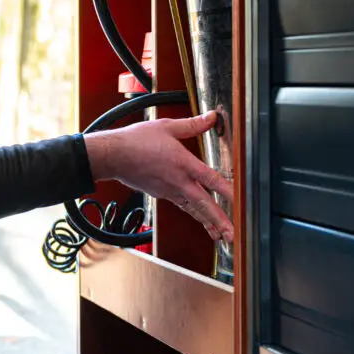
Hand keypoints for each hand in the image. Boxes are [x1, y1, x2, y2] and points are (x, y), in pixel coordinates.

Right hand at [85, 111, 233, 241]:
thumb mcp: (166, 127)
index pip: (211, 179)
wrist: (112, 156)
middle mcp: (177, 181)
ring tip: (220, 235)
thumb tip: (211, 118)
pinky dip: (192, 213)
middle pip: (203, 205)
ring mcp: (168, 190)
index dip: (228, 191)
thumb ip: (191, 125)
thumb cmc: (135, 141)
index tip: (241, 201)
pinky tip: (198, 215)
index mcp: (182, 163)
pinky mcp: (160, 194)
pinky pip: (181, 205)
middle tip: (233, 234)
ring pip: (192, 209)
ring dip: (207, 222)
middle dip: (219, 221)